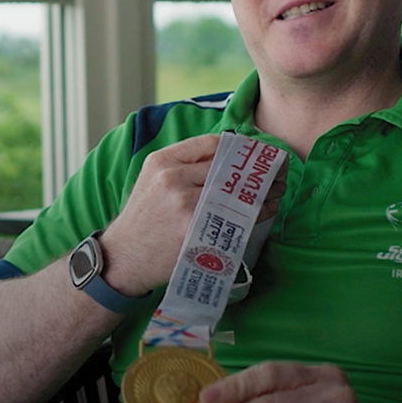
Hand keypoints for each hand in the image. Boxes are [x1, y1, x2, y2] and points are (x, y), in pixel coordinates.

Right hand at [96, 135, 286, 296]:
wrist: (123, 259)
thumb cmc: (144, 220)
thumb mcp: (152, 181)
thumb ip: (184, 166)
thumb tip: (229, 157)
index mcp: (162, 161)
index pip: (212, 143)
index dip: (241, 148)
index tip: (258, 154)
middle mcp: (173, 178)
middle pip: (228, 167)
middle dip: (257, 169)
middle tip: (278, 171)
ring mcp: (184, 205)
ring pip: (236, 192)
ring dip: (263, 191)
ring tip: (276, 191)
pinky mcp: (194, 230)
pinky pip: (235, 217)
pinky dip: (258, 212)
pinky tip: (266, 210)